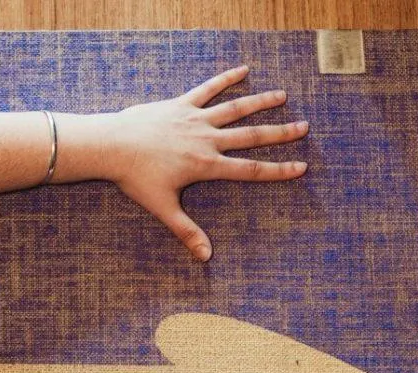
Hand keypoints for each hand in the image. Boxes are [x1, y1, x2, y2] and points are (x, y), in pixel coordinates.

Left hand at [106, 65, 308, 260]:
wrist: (113, 146)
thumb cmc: (136, 179)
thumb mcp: (163, 208)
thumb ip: (187, 232)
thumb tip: (205, 257)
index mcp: (206, 165)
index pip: (250, 170)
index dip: (278, 170)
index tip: (301, 167)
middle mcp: (207, 140)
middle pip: (251, 136)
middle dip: (280, 133)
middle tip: (304, 127)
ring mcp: (195, 119)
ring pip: (235, 108)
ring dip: (260, 102)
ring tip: (283, 96)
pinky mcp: (181, 105)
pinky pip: (208, 89)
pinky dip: (226, 79)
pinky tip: (244, 70)